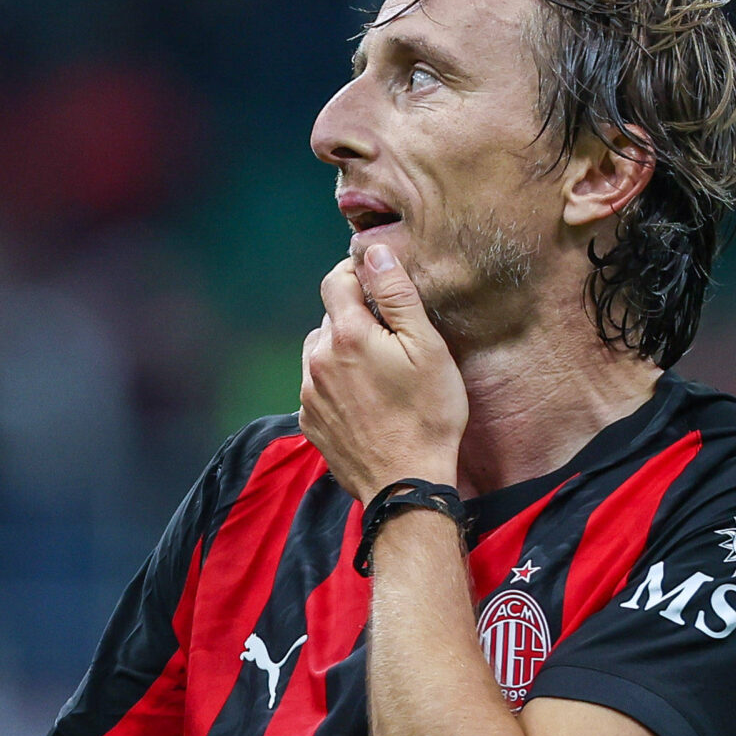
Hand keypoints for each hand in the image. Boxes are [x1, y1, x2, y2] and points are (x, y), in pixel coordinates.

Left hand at [299, 243, 467, 501]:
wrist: (406, 483)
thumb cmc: (427, 415)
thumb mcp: (426, 347)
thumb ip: (396, 295)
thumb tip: (374, 252)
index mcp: (347, 336)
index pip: (335, 281)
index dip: (357, 274)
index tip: (379, 284)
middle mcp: (317, 360)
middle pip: (329, 317)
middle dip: (355, 316)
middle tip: (391, 337)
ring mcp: (308, 394)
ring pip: (320, 351)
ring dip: (342, 349)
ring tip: (378, 369)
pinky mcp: (309, 421)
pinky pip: (316, 386)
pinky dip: (335, 382)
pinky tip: (365, 398)